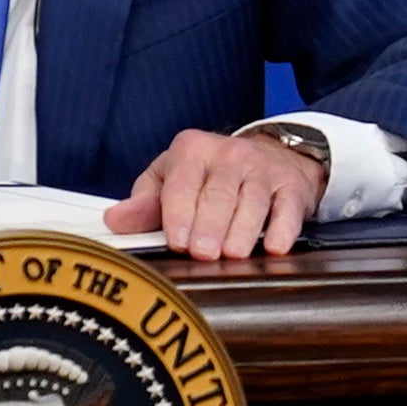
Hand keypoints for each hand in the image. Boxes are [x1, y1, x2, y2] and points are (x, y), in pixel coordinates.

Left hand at [112, 127, 328, 262]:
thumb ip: (145, 202)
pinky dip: (283, 228)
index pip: (183, 184)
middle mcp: (230, 155)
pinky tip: (274, 246)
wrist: (270, 157)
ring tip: (233, 254)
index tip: (177, 241)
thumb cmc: (211, 175)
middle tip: (203, 254)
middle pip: (219, 194)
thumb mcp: (171, 178)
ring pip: (253, 200)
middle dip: (210, 226)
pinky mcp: (291, 187)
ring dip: (243, 230)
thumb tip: (115, 220)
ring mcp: (263, 170)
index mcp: (193, 151)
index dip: (179, 214)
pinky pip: (288, 208)